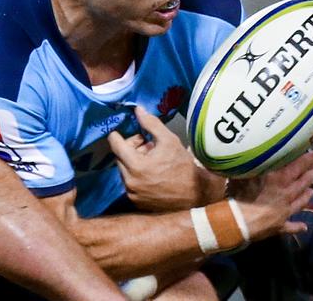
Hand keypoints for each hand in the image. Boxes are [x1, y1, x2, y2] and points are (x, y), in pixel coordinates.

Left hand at [108, 106, 225, 211]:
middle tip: (148, 146)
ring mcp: (132, 194)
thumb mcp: (169, 140)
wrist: (198, 194)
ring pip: (124, 170)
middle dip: (131, 149)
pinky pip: (130, 183)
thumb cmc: (183, 166)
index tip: (124, 132)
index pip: (115, 144)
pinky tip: (152, 173)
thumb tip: (137, 109)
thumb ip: (151, 124)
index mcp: (136, 166)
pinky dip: (137, 176)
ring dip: (134, 162)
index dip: (118, 135)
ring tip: (153, 160)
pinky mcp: (136, 203)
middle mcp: (130, 182)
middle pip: (120, 157)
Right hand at [229, 148, 312, 237]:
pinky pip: (291, 226)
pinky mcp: (279, 225)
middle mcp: (285, 193)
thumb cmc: (240, 194)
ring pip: (300, 201)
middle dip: (312, 173)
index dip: (311, 158)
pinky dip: (297, 226)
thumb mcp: (242, 171)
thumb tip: (250, 153)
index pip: (298, 164)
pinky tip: (303, 227)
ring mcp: (284, 210)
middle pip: (303, 181)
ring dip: (307, 195)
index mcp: (278, 178)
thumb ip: (249, 163)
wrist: (240, 222)